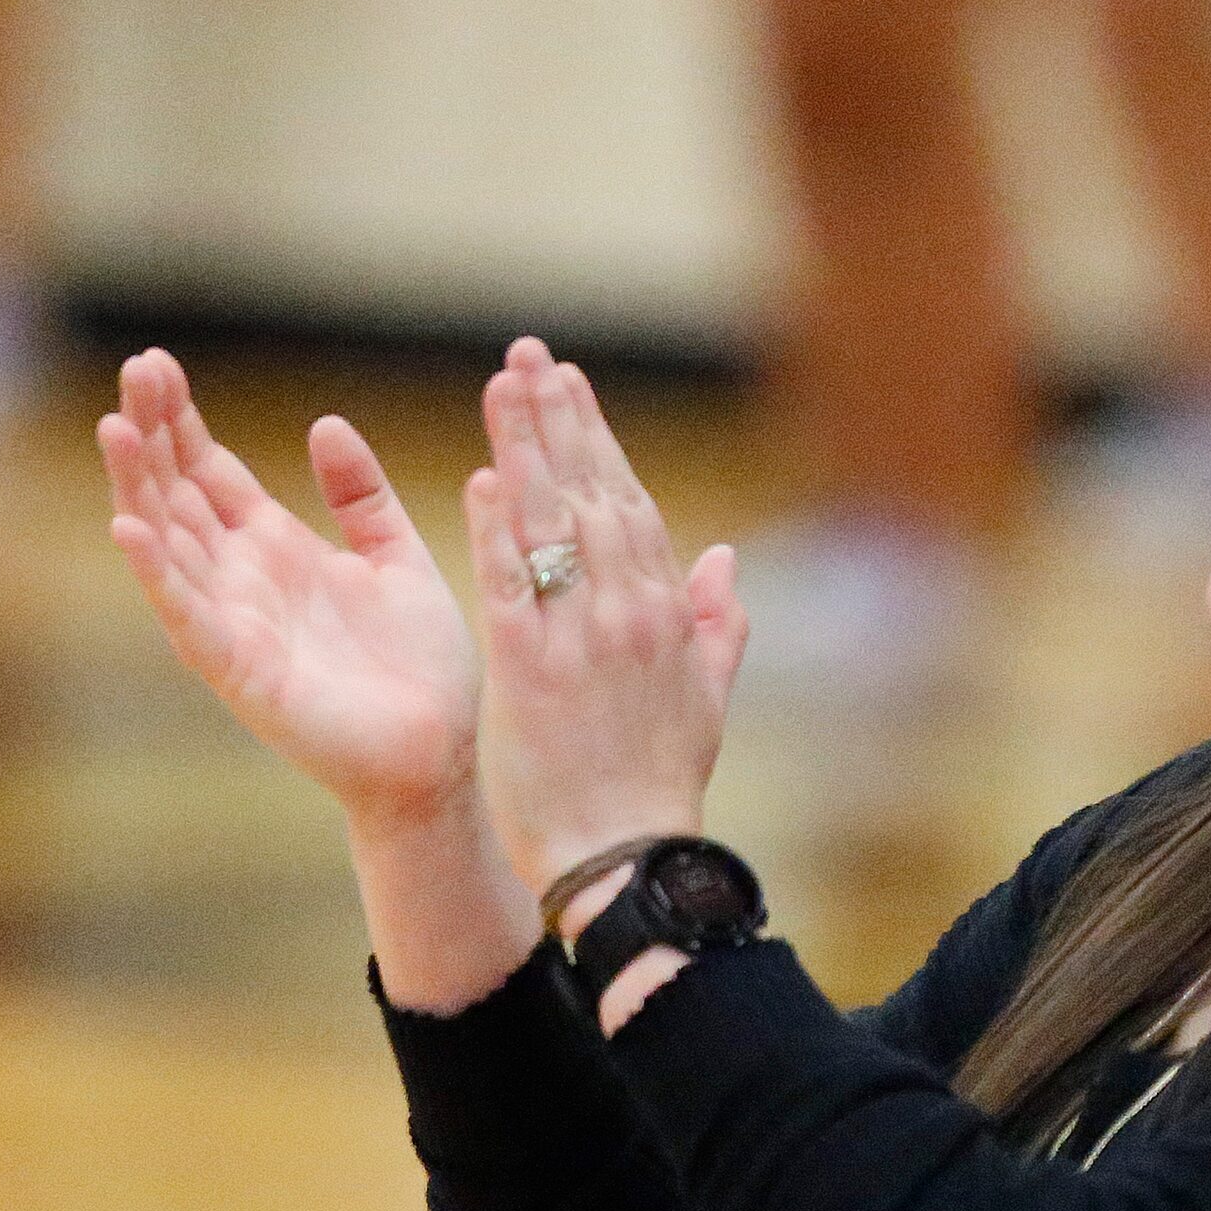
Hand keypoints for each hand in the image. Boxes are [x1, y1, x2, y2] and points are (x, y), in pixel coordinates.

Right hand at [98, 348, 480, 828]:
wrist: (440, 751)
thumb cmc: (419, 665)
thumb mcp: (396, 557)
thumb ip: (361, 496)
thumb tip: (325, 423)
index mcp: (277, 549)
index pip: (210, 472)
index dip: (181, 421)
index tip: (156, 363)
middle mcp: (243, 581)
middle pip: (178, 494)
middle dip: (154, 434)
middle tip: (136, 368)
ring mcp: (233, 624)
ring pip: (169, 545)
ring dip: (138, 488)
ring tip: (115, 429)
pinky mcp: (240, 671)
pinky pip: (189, 618)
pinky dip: (159, 574)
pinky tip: (129, 527)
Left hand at [465, 336, 749, 896]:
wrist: (628, 855)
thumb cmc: (660, 785)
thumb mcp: (706, 700)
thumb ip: (718, 625)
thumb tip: (726, 560)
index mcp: (667, 614)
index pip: (628, 503)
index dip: (596, 440)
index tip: (569, 387)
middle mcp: (629, 611)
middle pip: (588, 493)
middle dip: (557, 419)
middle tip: (526, 355)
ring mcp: (581, 636)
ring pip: (551, 522)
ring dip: (525, 448)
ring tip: (502, 386)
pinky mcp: (532, 667)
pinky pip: (513, 582)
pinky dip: (498, 528)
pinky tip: (485, 478)